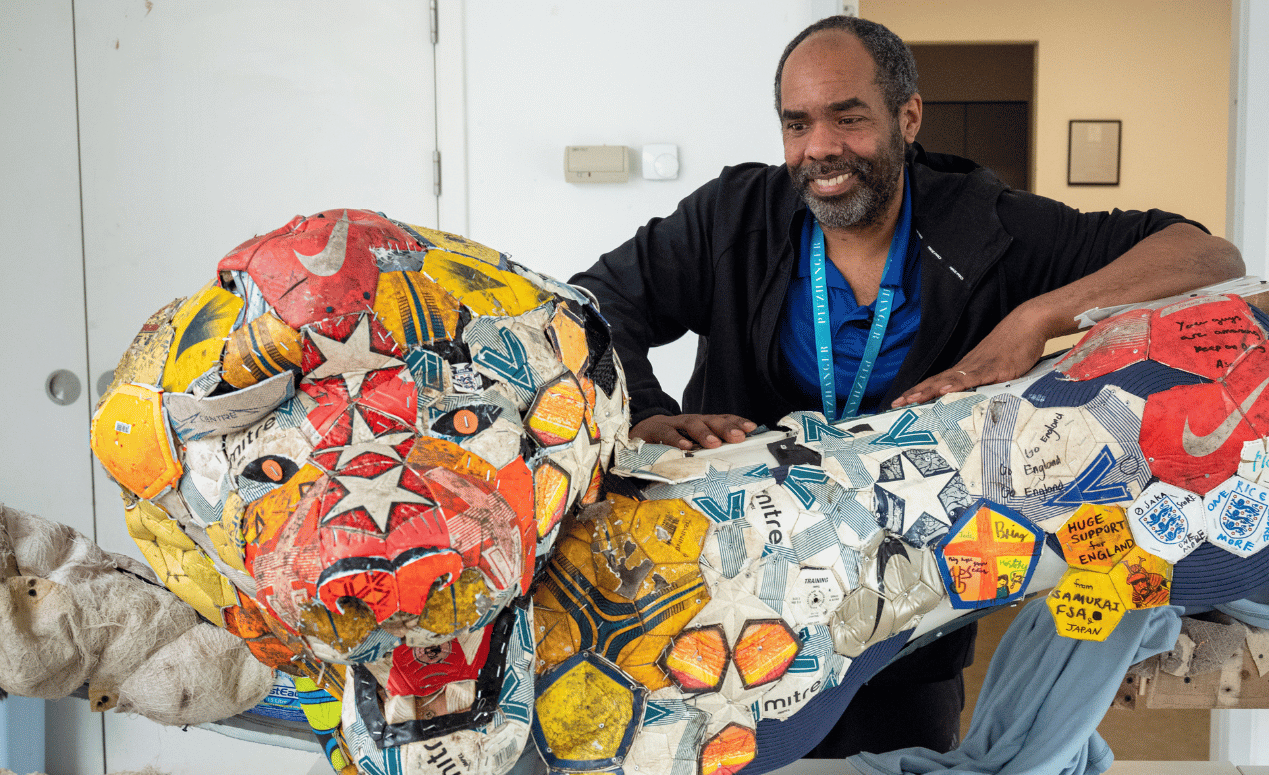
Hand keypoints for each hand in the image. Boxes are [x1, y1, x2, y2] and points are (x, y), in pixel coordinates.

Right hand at [631, 414, 757, 449]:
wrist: (636, 433)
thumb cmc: (668, 443)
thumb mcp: (689, 445)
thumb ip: (706, 451)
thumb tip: (732, 464)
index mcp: (699, 425)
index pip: (721, 419)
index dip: (736, 422)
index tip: (751, 428)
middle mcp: (688, 422)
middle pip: (709, 420)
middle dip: (725, 427)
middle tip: (738, 436)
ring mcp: (671, 424)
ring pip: (690, 423)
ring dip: (704, 432)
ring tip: (714, 443)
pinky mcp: (654, 431)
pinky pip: (666, 433)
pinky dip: (675, 439)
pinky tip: (685, 447)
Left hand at [891, 310, 1049, 408]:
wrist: (1027, 324)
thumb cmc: (1013, 346)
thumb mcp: (994, 369)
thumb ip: (983, 383)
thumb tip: (975, 399)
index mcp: (965, 369)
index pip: (936, 382)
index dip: (919, 391)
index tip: (901, 401)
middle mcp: (967, 367)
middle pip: (936, 382)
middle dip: (915, 393)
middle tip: (895, 404)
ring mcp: (979, 367)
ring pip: (948, 381)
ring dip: (929, 390)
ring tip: (911, 399)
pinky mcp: (994, 368)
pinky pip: (972, 378)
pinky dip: (957, 385)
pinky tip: (944, 391)